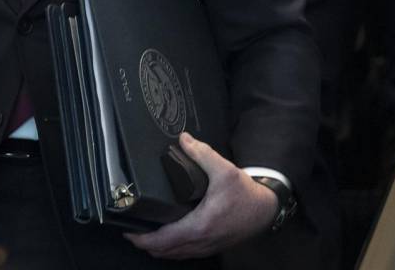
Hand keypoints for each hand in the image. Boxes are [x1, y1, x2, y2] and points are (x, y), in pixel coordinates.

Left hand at [124, 132, 277, 259]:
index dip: (142, 239)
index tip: (128, 232)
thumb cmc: (245, 193)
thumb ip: (201, 153)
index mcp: (199, 225)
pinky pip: (185, 254)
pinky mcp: (212, 247)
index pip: (163, 240)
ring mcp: (207, 247)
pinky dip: (172, 249)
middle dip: (146, 244)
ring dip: (158, 248)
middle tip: (133, 231)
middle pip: (164, 252)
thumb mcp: (224, 169)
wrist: (266, 210)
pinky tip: (168, 238)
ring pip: (175, 255)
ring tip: (146, 234)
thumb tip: (183, 139)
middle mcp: (201, 242)